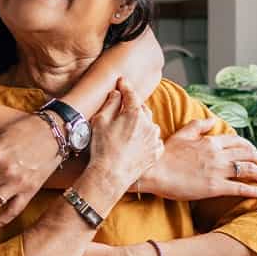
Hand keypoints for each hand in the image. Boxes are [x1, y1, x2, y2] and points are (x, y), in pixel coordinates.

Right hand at [87, 77, 163, 191]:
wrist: (111, 175)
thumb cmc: (103, 148)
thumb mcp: (100, 121)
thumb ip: (110, 104)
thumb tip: (117, 94)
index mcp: (134, 113)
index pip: (131, 94)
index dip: (125, 86)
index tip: (121, 81)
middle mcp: (148, 124)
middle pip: (141, 108)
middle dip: (132, 105)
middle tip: (122, 106)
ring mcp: (154, 139)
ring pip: (149, 123)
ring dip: (141, 122)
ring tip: (129, 127)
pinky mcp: (156, 152)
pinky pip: (154, 139)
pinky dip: (147, 137)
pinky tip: (137, 141)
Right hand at [139, 119, 256, 200]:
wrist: (154, 172)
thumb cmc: (164, 155)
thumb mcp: (181, 134)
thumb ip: (198, 126)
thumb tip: (212, 120)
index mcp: (210, 141)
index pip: (238, 141)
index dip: (250, 148)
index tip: (255, 154)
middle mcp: (218, 154)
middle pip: (248, 154)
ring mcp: (217, 171)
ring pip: (248, 169)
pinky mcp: (215, 187)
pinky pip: (241, 188)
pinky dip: (255, 190)